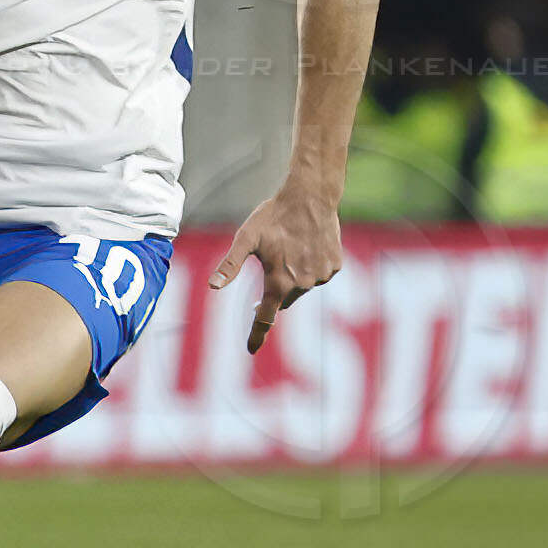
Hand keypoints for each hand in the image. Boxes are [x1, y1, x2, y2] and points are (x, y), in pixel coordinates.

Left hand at [209, 177, 343, 353]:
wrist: (311, 197)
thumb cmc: (273, 217)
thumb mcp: (245, 239)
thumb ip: (230, 266)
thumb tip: (212, 286)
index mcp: (279, 282)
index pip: (265, 317)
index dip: (256, 334)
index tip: (250, 350)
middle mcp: (303, 284)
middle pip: (283, 299)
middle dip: (274, 291)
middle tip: (271, 265)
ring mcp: (322, 276)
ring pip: (302, 287)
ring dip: (293, 277)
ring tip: (290, 248)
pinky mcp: (335, 266)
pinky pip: (318, 274)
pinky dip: (310, 266)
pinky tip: (306, 245)